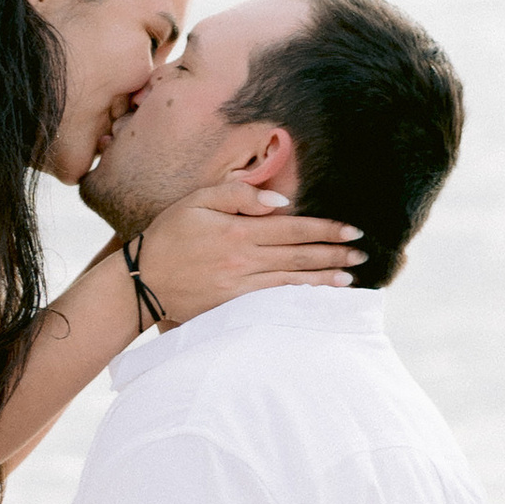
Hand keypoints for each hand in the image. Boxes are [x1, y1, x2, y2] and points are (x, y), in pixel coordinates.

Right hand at [129, 174, 361, 324]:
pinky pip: (273, 302)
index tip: (352, 230)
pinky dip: (298, 300)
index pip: (293, 229)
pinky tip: (316, 299)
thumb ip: (238, 196)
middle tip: (362, 254)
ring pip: (291, 283)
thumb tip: (278, 201)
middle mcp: (243, 261)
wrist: (142, 279)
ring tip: (351, 278)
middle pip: (299, 257)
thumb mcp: (197, 201)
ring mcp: (239, 288)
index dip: (325, 229)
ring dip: (324, 280)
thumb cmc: (169, 234)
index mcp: (238, 232)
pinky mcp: (232, 307)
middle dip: (334, 255)